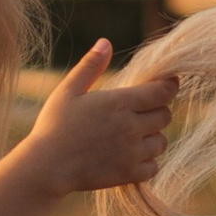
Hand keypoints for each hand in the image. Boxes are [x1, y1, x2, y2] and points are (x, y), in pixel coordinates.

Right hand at [23, 42, 176, 199]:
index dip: (169, 86)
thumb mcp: (68, 91)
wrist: (46, 167)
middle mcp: (131, 126)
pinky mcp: (128, 174)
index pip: (163, 92)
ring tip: (136, 135)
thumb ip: (90, 66)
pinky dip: (147, 162)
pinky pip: (153, 167)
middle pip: (165, 116)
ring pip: (161, 142)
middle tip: (144, 111)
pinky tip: (132, 156)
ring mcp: (131, 152)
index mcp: (119, 103)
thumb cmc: (53, 126)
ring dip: (153, 137)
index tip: (167, 85)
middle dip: (158, 111)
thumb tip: (105, 42)